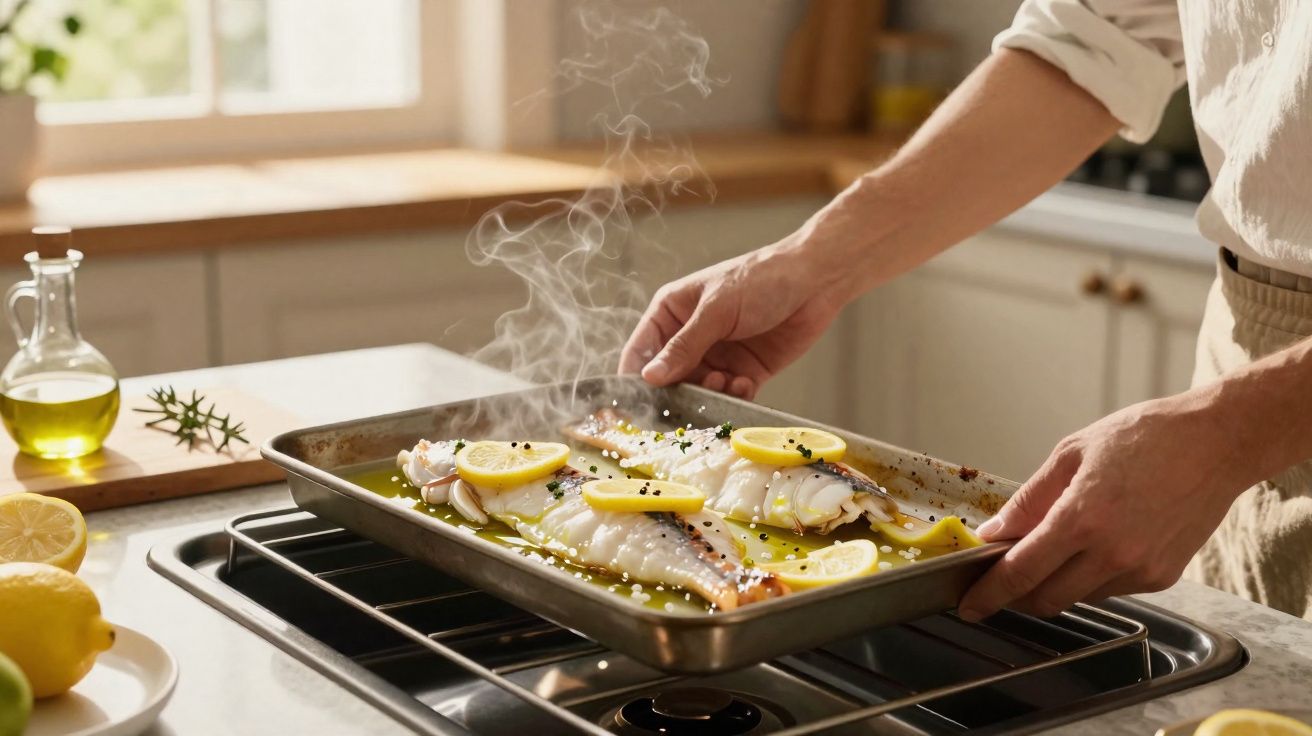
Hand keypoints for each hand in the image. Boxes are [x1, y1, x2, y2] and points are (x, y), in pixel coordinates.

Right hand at [618, 238, 848, 399]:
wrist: (817, 281)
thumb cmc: (762, 278)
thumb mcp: (717, 309)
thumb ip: (684, 346)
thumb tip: (649, 377)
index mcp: (672, 312)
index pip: (641, 353)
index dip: (634, 382)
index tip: (632, 410)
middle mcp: (690, 336)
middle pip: (668, 380)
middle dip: (677, 394)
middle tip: (688, 405)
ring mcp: (717, 355)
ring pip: (699, 392)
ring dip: (709, 394)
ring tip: (726, 381)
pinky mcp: (744, 371)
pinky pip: (729, 396)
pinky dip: (734, 396)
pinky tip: (746, 382)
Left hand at [956, 392, 1245, 620]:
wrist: (1217, 443)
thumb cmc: (1145, 437)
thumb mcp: (1071, 454)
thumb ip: (1028, 501)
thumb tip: (994, 533)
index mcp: (1082, 518)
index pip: (1021, 572)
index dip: (989, 594)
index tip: (970, 605)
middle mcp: (1112, 553)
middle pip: (1046, 599)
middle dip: (1017, 596)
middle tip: (1002, 578)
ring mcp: (1140, 569)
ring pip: (1078, 597)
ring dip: (1055, 584)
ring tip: (1059, 544)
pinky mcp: (1162, 577)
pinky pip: (1110, 590)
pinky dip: (1091, 577)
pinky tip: (1098, 543)